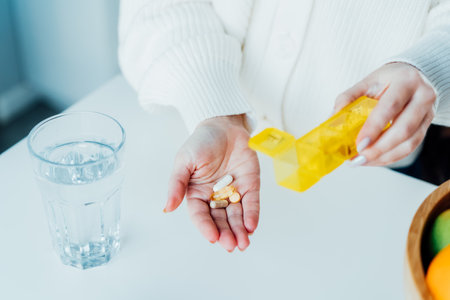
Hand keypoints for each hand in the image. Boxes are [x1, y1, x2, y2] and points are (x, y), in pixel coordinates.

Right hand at [164, 115, 259, 251]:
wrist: (224, 124)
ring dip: (240, 230)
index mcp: (197, 193)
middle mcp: (215, 196)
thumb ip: (176, 184)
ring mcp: (234, 192)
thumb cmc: (201, 142)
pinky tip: (252, 226)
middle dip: (226, 233)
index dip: (206, 227)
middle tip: (231, 245)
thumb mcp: (184, 161)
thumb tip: (167, 207)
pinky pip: (251, 203)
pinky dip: (252, 215)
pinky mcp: (250, 185)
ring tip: (243, 243)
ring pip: (236, 216)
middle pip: (220, 220)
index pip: (200, 215)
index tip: (213, 237)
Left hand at [334, 62, 435, 165]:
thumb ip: (348, 98)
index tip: (359, 143)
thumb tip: (332, 117)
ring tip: (363, 161)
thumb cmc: (387, 80)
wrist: (412, 76)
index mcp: (406, 81)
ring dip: (385, 156)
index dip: (374, 127)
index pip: (390, 107)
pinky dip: (391, 157)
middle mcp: (423, 96)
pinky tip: (374, 159)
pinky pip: (411, 147)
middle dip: (379, 148)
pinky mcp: (427, 126)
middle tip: (360, 157)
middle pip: (403, 129)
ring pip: (410, 143)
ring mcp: (428, 113)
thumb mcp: (367, 82)